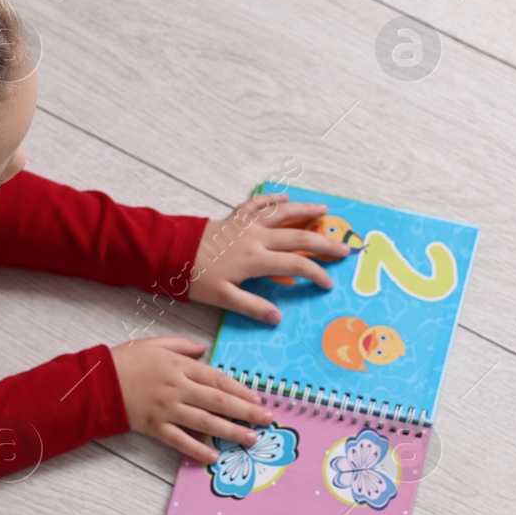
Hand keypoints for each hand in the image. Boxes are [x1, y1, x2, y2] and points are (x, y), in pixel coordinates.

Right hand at [111, 336, 273, 462]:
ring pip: (205, 422)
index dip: (240, 390)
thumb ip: (182, 345)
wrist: (96, 381)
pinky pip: (179, 440)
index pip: (217, 379)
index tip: (258, 398)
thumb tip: (204, 349)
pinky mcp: (154, 426)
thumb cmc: (125, 360)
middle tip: (267, 420)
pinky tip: (213, 457)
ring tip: (250, 438)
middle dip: (246, 411)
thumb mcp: (154, 343)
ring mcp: (166, 409)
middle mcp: (177, 388)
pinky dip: (197, 450)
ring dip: (230, 431)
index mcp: (180, 366)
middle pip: (218, 401)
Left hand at [187, 193, 351, 323]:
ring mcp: (246, 224)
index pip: (296, 265)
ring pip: (282, 213)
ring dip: (305, 210)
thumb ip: (252, 307)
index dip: (316, 273)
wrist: (171, 251)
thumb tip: (277, 318)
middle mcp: (256, 238)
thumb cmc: (196, 277)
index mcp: (256, 259)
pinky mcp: (234, 217)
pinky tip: (284, 196)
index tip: (328, 284)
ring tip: (324, 210)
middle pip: (298, 236)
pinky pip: (257, 204)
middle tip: (344, 248)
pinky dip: (272, 199)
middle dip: (324, 243)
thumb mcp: (223, 298)